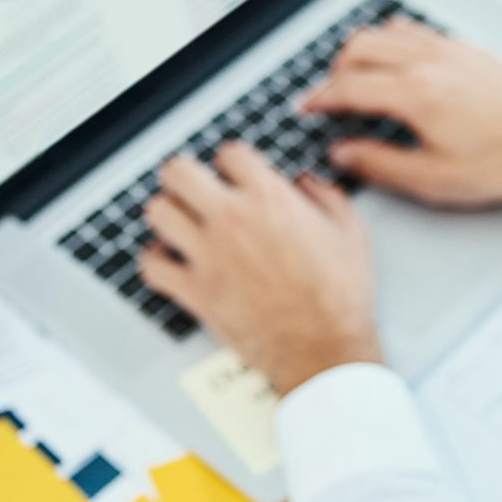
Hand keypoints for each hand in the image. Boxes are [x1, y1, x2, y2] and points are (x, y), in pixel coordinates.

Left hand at [138, 142, 381, 395]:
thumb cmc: (340, 296)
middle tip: (196, 188)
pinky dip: (155, 260)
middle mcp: (232, 219)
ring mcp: (208, 255)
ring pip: (158, 212)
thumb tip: (306, 181)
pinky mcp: (195, 291)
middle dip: (186, 176)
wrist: (324, 347)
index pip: (229, 153)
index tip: (236, 174)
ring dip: (168, 213)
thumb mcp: (351, 232)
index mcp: (270, 198)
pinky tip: (171, 259)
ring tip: (182, 222)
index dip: (233, 163)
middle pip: (178, 172)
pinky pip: (150, 265)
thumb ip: (326, 196)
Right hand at [300, 17, 501, 208]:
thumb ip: (380, 164)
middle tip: (330, 97)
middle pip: (359, 47)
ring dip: (361, 51)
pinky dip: (393, 40)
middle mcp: (429, 61)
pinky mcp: (467, 48)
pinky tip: (396, 61)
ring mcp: (449, 49)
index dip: (319, 99)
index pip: (348, 86)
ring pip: (386, 31)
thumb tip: (343, 154)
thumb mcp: (433, 179)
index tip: (306, 108)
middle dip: (335, 72)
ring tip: (356, 78)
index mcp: (416, 94)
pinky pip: (416, 30)